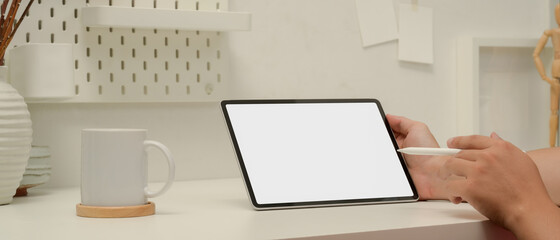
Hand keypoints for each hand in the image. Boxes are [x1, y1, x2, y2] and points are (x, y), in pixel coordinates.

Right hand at [386, 114, 447, 199]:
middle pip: (384, 141)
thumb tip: (389, 117)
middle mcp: (401, 148)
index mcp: (406, 137)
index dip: (383, 127)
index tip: (377, 124)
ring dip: (381, 152)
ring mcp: (397, 160)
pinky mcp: (395, 170)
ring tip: (387, 151)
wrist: (432, 174)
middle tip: (383, 140)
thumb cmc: (429, 153)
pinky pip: (382, 166)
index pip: (389, 129)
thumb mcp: (417, 128)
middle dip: (380, 139)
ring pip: (381, 153)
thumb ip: (402, 121)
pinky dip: (381, 163)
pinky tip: (386, 160)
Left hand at [443, 133, 558, 237]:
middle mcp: (488, 157)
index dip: (459, 141)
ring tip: (449, 182)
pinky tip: (456, 197)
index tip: (451, 142)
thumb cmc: (528, 190)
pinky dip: (450, 192)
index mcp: (501, 149)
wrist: (530, 210)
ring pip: (450, 166)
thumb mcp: (522, 160)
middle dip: (452, 164)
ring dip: (446, 175)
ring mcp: (478, 171)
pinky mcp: (470, 187)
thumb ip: (504, 149)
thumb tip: (494, 136)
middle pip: (459, 154)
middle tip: (449, 171)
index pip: (474, 140)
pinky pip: (450, 185)